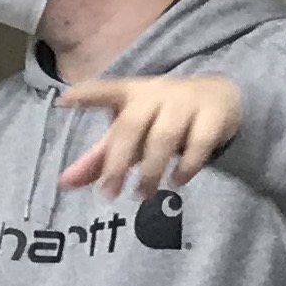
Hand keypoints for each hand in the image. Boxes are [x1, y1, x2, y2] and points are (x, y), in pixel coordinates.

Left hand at [56, 72, 239, 196]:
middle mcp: (157, 93)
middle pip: (131, 125)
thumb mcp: (131, 133)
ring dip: (151, 170)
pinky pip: (199, 142)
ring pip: (164, 137)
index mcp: (131, 93)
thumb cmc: (162, 118)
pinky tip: (177, 181)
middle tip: (109, 193)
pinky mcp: (214, 115)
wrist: (221, 99)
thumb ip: (99, 157)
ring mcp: (187, 102)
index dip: (87, 95)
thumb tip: (64, 182)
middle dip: (117, 162)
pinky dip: (187, 165)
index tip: (64, 100)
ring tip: (142, 195)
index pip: (106, 90)